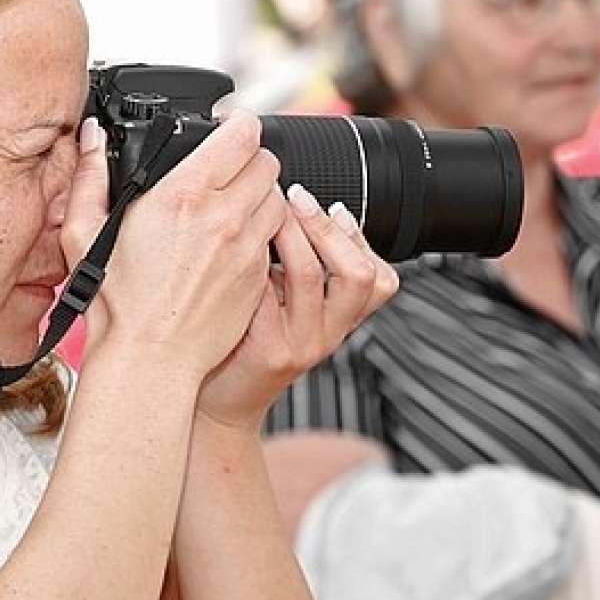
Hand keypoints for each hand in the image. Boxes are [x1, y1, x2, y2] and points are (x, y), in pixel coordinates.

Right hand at [61, 112, 295, 381]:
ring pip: (278, 197)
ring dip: (261, 195)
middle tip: (227, 171)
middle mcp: (225, 215)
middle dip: (249, 159)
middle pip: (267, 160)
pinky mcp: (258, 275)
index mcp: (185, 194)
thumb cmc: (116, 303)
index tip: (227, 128)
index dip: (238, 123)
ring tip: (233, 207)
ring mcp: (248, 247)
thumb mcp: (84, 233)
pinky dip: (261, 233)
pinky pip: (274, 237)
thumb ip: (90, 176)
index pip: (243, 132)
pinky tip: (233, 244)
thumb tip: (91, 136)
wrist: (150, 358)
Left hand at [195, 182, 397, 427]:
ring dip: (289, 235)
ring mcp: (302, 344)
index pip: (380, 278)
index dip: (358, 237)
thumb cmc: (247, 344)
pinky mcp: (270, 350)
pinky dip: (255, 265)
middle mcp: (328, 334)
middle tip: (297, 199)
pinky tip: (238, 250)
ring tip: (268, 215)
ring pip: (311, 276)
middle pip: (357, 274)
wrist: (219, 401)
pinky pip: (268, 295)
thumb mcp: (289, 308)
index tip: (331, 206)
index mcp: (340, 321)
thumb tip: (308, 211)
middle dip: (326, 227)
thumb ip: (303, 271)